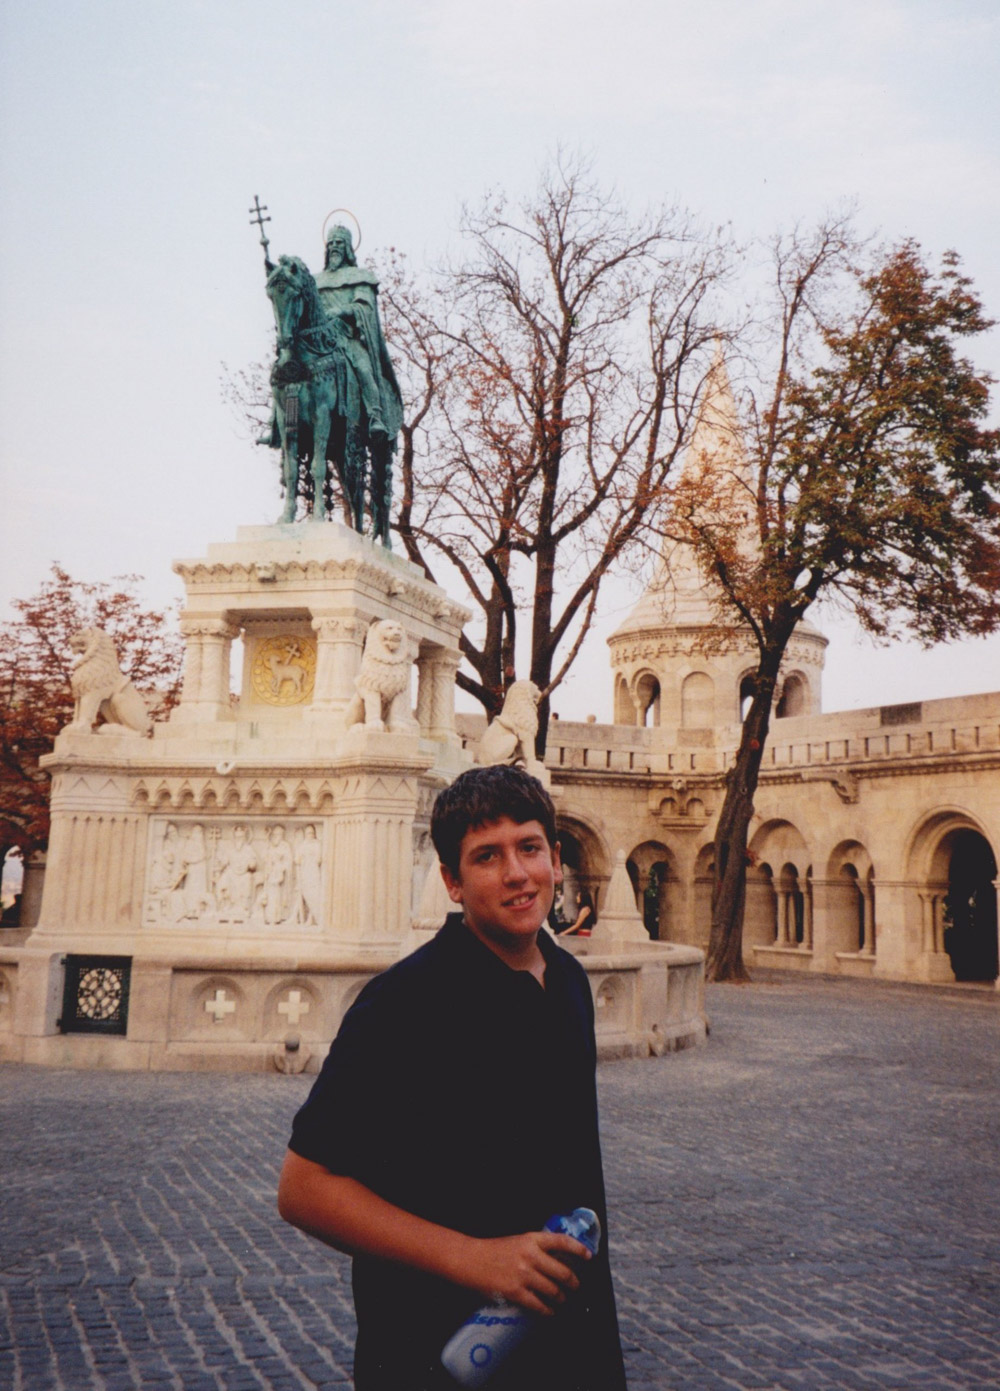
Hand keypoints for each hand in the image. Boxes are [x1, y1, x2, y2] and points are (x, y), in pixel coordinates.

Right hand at [462, 1231, 590, 1316]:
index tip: (588, 1256)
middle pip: (563, 1271)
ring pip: (553, 1290)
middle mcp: (530, 1255)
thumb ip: (536, 1249)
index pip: (562, 1242)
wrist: (470, 1260)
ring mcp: (524, 1274)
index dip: (578, 1249)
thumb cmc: (493, 1251)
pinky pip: (539, 1305)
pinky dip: (548, 1311)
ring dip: (562, 1298)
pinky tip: (550, 1311)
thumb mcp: (517, 1242)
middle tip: (575, 1287)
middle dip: (573, 1282)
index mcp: (531, 1239)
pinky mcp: (516, 1292)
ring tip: (563, 1300)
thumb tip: (556, 1260)